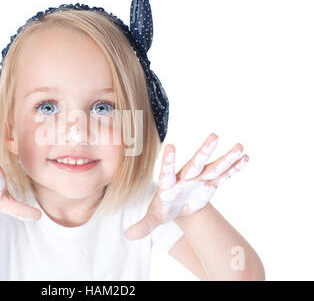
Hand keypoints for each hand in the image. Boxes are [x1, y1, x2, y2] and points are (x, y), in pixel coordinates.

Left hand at [124, 133, 247, 239]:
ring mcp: (199, 179)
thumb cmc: (163, 209)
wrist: (176, 205)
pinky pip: (224, 176)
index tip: (170, 146)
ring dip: (226, 158)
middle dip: (204, 151)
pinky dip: (234, 169)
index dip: (169, 161)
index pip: (167, 171)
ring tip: (239, 147)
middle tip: (214, 136)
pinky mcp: (210, 184)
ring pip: (213, 167)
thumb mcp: (154, 218)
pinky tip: (245, 158)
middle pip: (195, 163)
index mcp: (168, 184)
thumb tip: (127, 236)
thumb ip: (143, 225)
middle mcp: (185, 177)